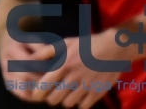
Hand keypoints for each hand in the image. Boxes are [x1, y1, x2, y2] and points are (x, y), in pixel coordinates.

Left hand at [4, 31, 120, 104]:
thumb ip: (47, 52)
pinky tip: (79, 96)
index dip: (38, 92)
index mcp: (64, 64)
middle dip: (50, 98)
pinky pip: (84, 106)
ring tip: (66, 94)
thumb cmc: (87, 44)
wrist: (115, 48)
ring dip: (65, 101)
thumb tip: (30, 59)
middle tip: (52, 94)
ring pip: (68, 103)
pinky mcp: (99, 92)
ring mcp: (88, 85)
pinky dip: (79, 104)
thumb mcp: (65, 43)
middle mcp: (75, 76)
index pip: (45, 85)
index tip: (36, 94)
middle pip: (55, 98)